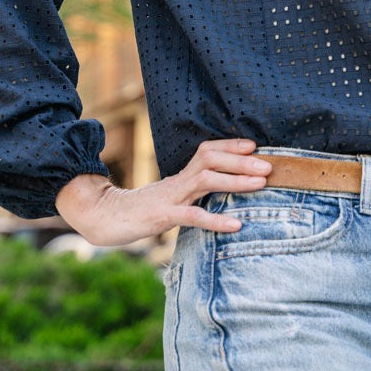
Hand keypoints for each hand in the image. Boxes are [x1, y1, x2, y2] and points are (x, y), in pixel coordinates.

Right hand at [55, 138, 270, 245]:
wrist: (102, 219)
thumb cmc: (139, 211)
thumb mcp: (169, 197)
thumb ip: (189, 192)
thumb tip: (214, 188)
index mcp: (180, 176)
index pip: (208, 150)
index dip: (232, 145)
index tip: (255, 144)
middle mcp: (177, 181)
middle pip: (211, 158)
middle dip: (242, 160)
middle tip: (269, 165)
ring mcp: (170, 197)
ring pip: (206, 179)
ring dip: (236, 180)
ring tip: (260, 184)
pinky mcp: (162, 216)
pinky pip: (193, 216)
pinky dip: (216, 220)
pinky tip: (236, 225)